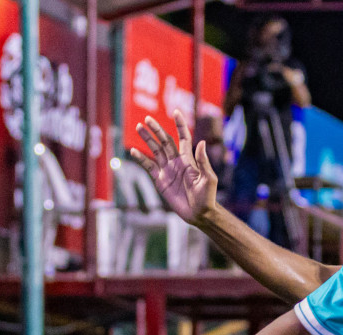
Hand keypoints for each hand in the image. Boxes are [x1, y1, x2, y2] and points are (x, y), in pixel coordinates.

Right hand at [130, 110, 218, 226]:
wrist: (199, 213)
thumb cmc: (207, 197)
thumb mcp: (208, 179)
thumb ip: (203, 161)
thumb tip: (201, 142)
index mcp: (189, 160)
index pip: (184, 138)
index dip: (180, 125)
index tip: (176, 112)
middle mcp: (177, 162)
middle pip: (165, 141)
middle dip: (157, 129)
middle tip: (147, 118)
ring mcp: (167, 170)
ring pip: (155, 150)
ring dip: (147, 139)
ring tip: (139, 127)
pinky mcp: (160, 180)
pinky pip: (149, 166)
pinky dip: (141, 159)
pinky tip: (134, 151)